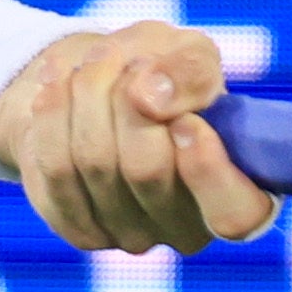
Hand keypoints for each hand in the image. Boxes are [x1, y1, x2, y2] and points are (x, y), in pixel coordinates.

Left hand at [0, 21, 280, 254]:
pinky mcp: (81, 229)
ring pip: (94, 163)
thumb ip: (189, 70)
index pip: (237, 214)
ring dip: (85, 95)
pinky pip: (54, 170)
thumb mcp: (190, 55)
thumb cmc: (163, 74)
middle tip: (122, 60)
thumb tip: (151, 96)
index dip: (209, 171)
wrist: (100, 88)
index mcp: (241, 192)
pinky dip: (51, 114)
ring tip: (91, 64)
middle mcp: (189, 229)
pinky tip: (57, 88)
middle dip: (125, 96)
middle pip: (146, 169)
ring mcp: (133, 236)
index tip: (186, 121)